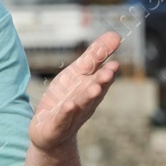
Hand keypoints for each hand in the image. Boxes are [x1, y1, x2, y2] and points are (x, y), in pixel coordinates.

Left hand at [29, 31, 119, 153]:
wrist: (50, 131)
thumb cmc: (67, 97)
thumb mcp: (78, 73)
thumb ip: (95, 55)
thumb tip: (116, 35)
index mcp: (91, 88)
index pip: (101, 78)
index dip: (107, 72)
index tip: (115, 63)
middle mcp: (85, 102)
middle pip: (94, 91)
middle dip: (101, 82)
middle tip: (109, 72)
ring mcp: (72, 115)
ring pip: (81, 104)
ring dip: (88, 97)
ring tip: (95, 88)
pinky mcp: (57, 125)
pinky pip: (62, 118)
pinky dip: (66, 113)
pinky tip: (70, 105)